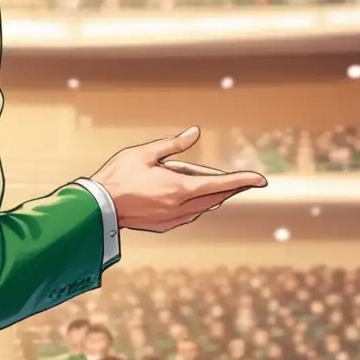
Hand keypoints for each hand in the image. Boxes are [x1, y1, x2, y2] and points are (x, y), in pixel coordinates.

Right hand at [89, 125, 266, 233]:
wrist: (97, 207)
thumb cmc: (118, 176)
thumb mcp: (146, 153)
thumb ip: (173, 144)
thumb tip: (195, 132)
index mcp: (179, 188)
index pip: (221, 184)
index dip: (244, 181)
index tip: (262, 180)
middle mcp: (180, 207)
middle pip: (215, 197)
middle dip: (230, 187)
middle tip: (242, 180)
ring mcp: (172, 219)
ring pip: (203, 207)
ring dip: (211, 196)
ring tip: (214, 185)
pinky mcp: (163, 226)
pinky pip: (188, 215)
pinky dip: (195, 205)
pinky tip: (190, 197)